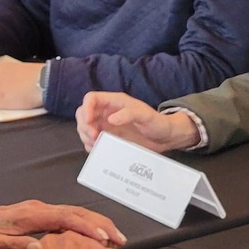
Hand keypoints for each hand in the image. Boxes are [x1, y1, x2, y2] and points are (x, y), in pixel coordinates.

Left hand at [0, 201, 125, 248]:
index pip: (65, 218)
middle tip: (120, 239)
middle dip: (101, 224)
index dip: (86, 228)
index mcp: (31, 215)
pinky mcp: (44, 214)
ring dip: (98, 223)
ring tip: (116, 238)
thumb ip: (15, 247)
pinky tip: (98, 236)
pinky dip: (88, 224)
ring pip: (77, 212)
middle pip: (77, 212)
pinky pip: (71, 216)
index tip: (103, 239)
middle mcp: (41, 208)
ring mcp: (43, 209)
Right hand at [75, 91, 195, 152]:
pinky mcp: (107, 138)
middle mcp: (106, 112)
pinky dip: (91, 146)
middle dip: (84, 126)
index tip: (90, 122)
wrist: (164, 138)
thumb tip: (110, 120)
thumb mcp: (146, 116)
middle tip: (94, 137)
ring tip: (97, 144)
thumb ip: (129, 114)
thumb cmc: (157, 123)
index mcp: (114, 102)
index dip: (86, 108)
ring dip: (85, 137)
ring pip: (84, 128)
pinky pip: (92, 141)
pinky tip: (99, 149)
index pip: (91, 98)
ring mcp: (105, 126)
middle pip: (83, 114)